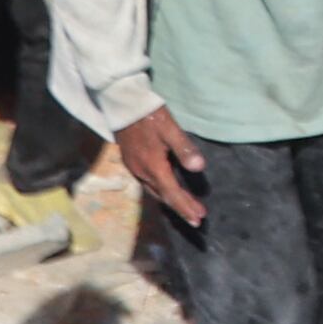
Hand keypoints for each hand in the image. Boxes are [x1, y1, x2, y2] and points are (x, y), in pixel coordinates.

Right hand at [118, 106, 210, 225]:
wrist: (123, 104)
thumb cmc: (149, 114)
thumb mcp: (170, 128)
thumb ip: (184, 148)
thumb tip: (199, 168)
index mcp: (152, 166)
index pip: (171, 193)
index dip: (185, 207)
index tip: (198, 218)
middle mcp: (141, 172)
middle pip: (163, 196)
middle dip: (181, 208)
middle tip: (197, 218)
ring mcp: (134, 168)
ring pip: (154, 191)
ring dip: (171, 201)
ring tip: (187, 207)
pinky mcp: (131, 162)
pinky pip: (148, 184)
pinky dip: (161, 191)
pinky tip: (168, 189)